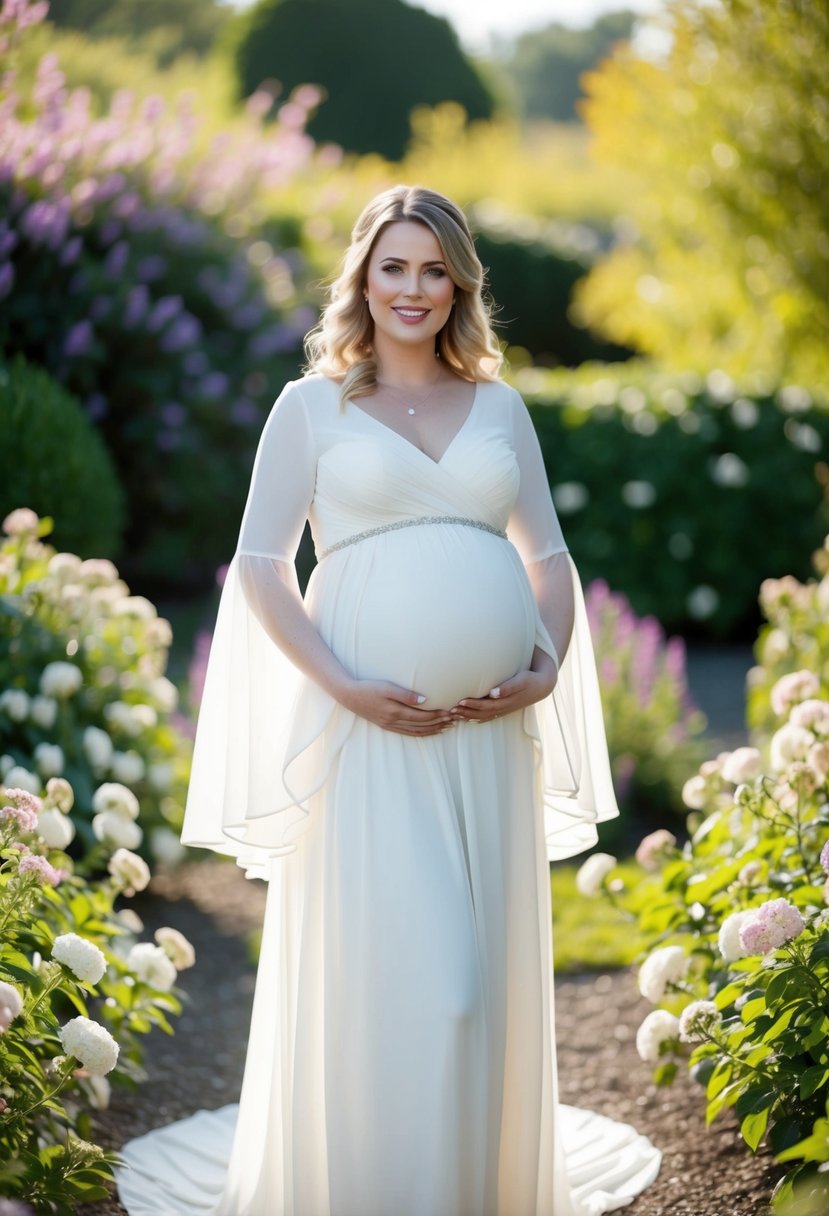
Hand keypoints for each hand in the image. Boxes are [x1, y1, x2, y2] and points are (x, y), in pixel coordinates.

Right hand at [338, 679, 454, 735]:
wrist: (349, 695)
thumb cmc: (368, 687)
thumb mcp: (387, 687)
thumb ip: (406, 694)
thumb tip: (424, 700)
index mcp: (395, 712)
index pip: (422, 716)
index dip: (437, 715)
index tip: (450, 712)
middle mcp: (394, 721)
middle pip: (422, 726)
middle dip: (439, 724)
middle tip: (454, 720)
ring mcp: (390, 725)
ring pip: (416, 732)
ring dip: (432, 730)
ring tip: (446, 727)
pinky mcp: (386, 725)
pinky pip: (407, 733)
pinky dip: (420, 733)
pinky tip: (427, 731)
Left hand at [449, 667, 557, 724]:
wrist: (542, 686)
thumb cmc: (530, 680)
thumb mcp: (521, 681)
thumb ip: (508, 687)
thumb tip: (493, 693)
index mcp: (506, 702)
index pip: (485, 706)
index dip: (472, 705)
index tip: (460, 701)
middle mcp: (503, 709)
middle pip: (481, 714)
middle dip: (465, 712)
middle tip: (450, 710)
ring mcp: (503, 710)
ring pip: (482, 717)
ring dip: (467, 716)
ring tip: (453, 715)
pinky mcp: (503, 709)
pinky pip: (486, 717)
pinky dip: (475, 718)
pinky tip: (466, 718)